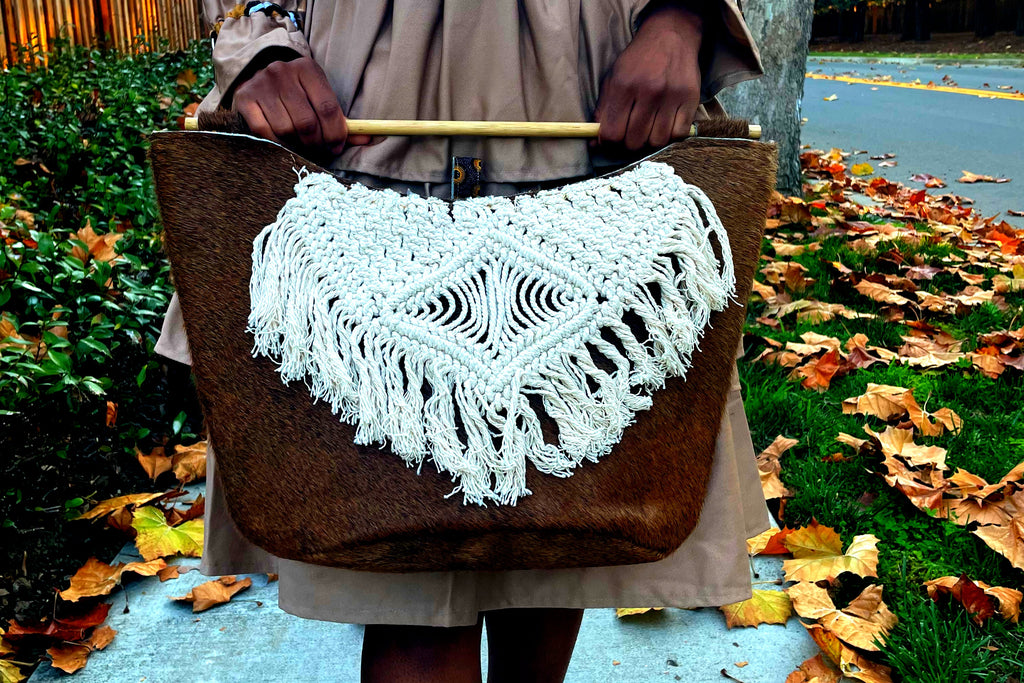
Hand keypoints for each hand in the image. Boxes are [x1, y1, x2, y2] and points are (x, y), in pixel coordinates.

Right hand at [232, 55, 370, 155]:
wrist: (259, 77)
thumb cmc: (298, 93)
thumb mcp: (320, 97)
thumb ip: (342, 120)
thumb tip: (369, 138)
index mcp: (307, 69)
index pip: (328, 108)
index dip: (336, 134)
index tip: (336, 147)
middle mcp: (282, 72)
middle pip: (307, 123)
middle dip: (317, 143)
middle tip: (318, 149)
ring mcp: (261, 84)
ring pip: (286, 130)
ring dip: (296, 145)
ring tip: (301, 144)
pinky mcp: (244, 98)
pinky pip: (264, 132)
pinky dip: (276, 144)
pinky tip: (283, 142)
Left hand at [595, 6, 702, 150]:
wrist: (670, 36)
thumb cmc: (637, 61)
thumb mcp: (613, 79)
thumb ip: (603, 111)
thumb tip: (594, 143)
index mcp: (624, 85)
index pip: (612, 133)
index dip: (608, 144)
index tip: (610, 141)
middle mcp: (648, 90)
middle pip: (634, 141)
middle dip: (628, 144)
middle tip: (630, 134)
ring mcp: (671, 95)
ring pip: (657, 141)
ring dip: (650, 141)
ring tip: (648, 130)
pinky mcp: (690, 98)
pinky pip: (678, 134)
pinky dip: (670, 136)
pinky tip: (665, 126)